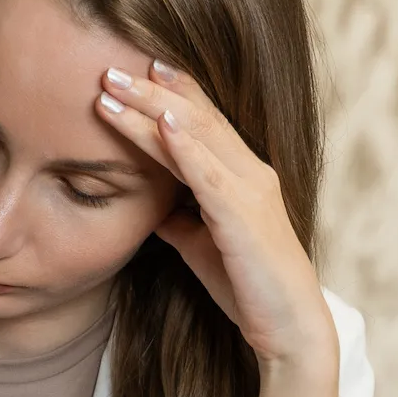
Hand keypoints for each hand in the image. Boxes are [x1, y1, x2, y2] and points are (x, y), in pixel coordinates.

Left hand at [96, 60, 343, 396]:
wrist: (288, 328)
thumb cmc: (248, 286)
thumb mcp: (201, 243)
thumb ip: (179, 216)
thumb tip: (149, 204)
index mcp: (242, 175)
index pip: (202, 121)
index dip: (171, 91)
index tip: (135, 67)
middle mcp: (251, 172)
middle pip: (195, 117)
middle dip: (151, 90)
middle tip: (110, 67)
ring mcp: (250, 191)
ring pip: (196, 137)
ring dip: (153, 109)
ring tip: (116, 86)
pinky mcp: (244, 218)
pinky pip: (209, 174)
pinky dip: (185, 146)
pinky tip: (162, 123)